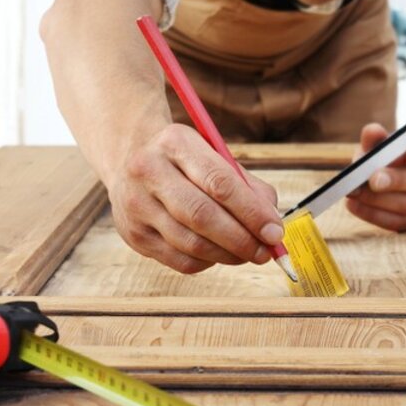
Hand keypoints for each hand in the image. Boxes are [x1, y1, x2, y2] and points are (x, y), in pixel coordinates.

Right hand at [108, 124, 284, 273]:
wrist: (130, 158)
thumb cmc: (187, 161)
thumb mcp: (215, 156)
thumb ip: (248, 187)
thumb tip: (272, 226)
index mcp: (175, 143)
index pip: (219, 183)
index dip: (251, 213)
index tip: (275, 233)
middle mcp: (148, 171)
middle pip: (202, 216)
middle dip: (241, 240)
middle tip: (266, 252)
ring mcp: (136, 205)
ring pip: (191, 244)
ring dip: (228, 255)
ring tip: (247, 254)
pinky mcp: (133, 234)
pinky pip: (180, 260)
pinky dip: (207, 262)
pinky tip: (218, 253)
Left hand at [346, 123, 405, 231]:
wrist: (405, 175)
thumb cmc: (391, 155)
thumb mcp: (384, 141)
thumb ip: (376, 137)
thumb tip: (372, 131)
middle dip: (396, 181)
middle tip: (373, 180)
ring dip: (379, 200)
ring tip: (354, 193)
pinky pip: (398, 222)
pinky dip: (374, 215)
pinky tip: (355, 205)